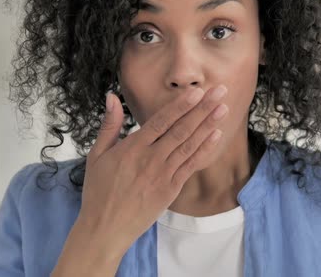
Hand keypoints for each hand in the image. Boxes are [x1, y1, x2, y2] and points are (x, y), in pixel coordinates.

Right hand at [79, 85, 228, 252]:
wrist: (105, 228)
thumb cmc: (98, 191)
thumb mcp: (96, 155)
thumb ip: (109, 124)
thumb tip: (112, 96)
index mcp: (132, 148)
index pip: (161, 121)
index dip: (181, 106)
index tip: (197, 91)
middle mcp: (150, 159)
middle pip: (181, 129)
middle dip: (202, 109)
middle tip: (220, 92)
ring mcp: (163, 175)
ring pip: (189, 145)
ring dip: (208, 126)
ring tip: (224, 109)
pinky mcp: (171, 189)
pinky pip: (191, 166)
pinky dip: (204, 150)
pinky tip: (215, 136)